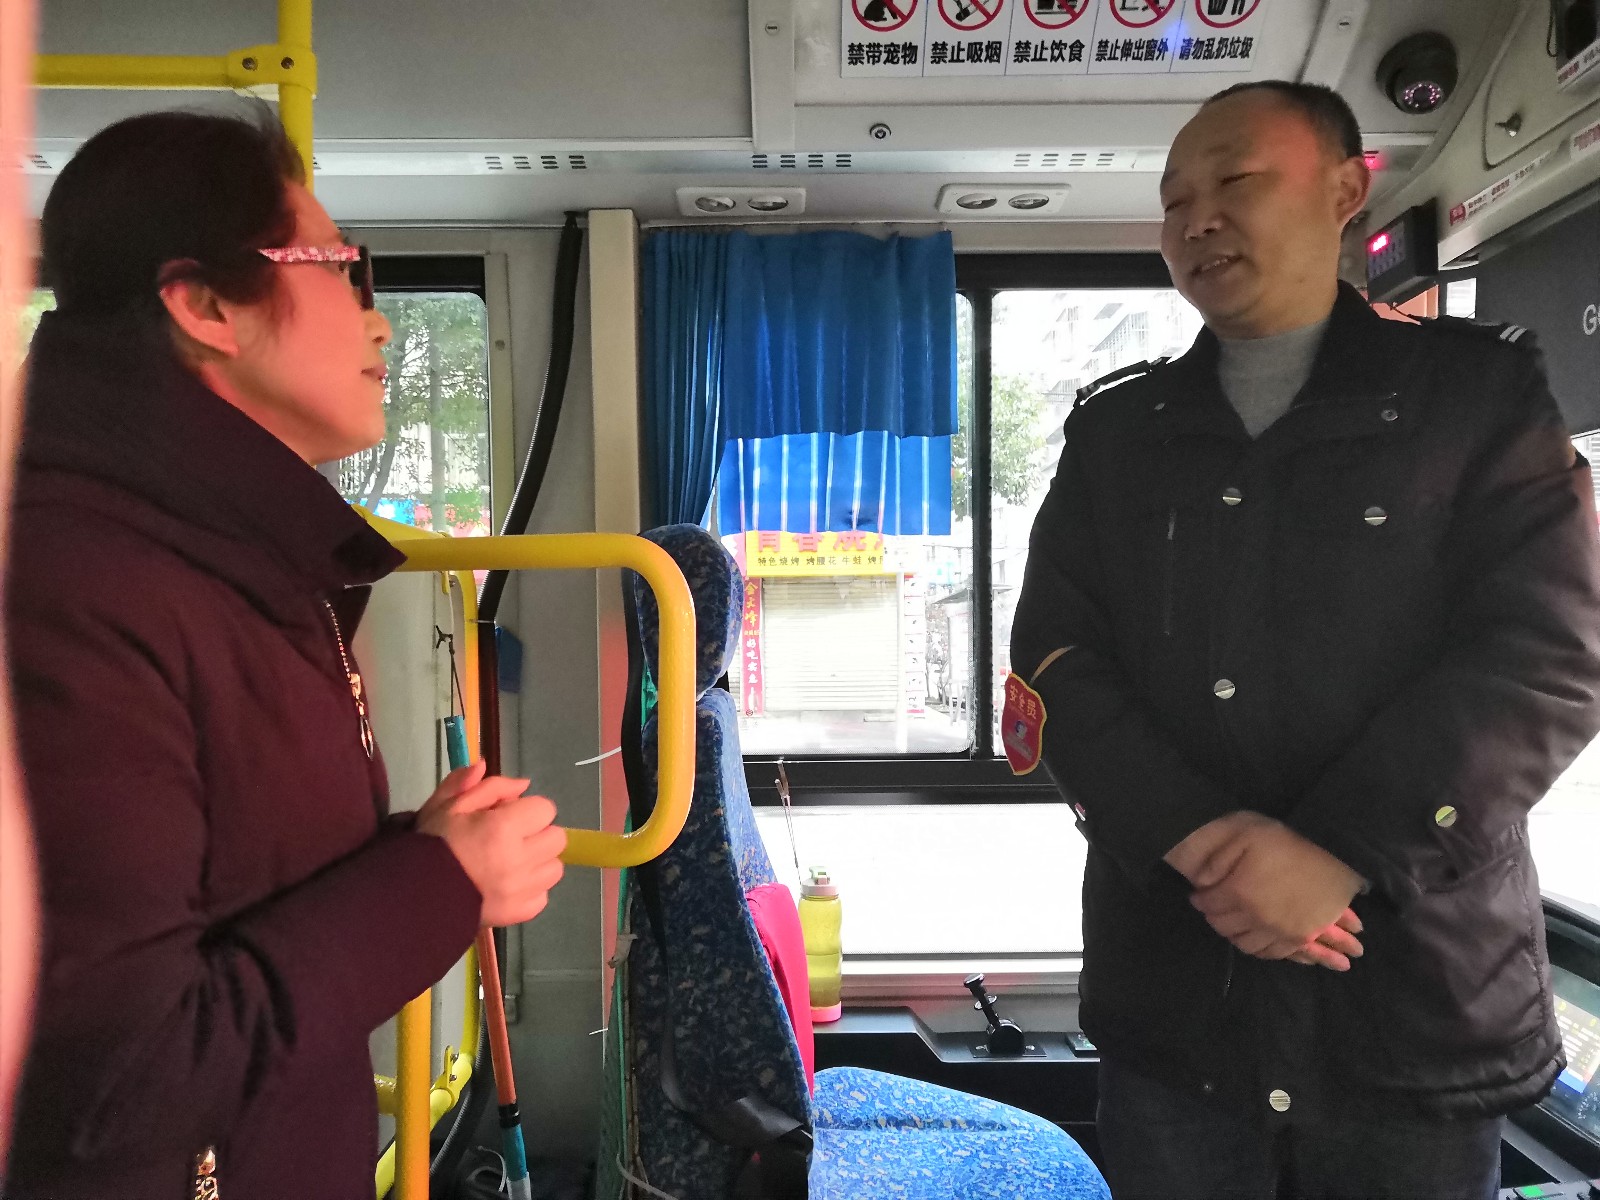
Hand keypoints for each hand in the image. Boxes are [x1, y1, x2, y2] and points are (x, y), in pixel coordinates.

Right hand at [415, 761, 567, 926]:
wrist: (413, 894)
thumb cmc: (433, 844)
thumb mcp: (450, 805)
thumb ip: (488, 787)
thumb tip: (523, 783)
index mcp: (503, 828)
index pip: (546, 809)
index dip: (527, 810)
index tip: (508, 817)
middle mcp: (518, 860)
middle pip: (556, 838)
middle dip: (537, 834)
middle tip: (511, 839)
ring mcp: (521, 890)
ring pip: (554, 867)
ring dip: (537, 862)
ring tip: (510, 863)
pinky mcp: (519, 913)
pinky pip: (543, 896)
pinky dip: (530, 889)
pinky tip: (508, 885)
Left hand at [1187, 813, 1362, 962]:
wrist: (1336, 853)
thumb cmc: (1289, 839)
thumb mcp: (1245, 834)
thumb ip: (1218, 856)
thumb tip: (1201, 880)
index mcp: (1240, 891)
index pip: (1209, 904)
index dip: (1201, 899)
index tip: (1199, 895)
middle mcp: (1256, 917)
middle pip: (1224, 927)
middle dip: (1214, 917)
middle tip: (1213, 909)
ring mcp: (1280, 931)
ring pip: (1246, 944)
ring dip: (1234, 935)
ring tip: (1232, 923)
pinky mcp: (1301, 936)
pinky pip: (1273, 953)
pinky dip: (1260, 949)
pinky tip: (1256, 938)